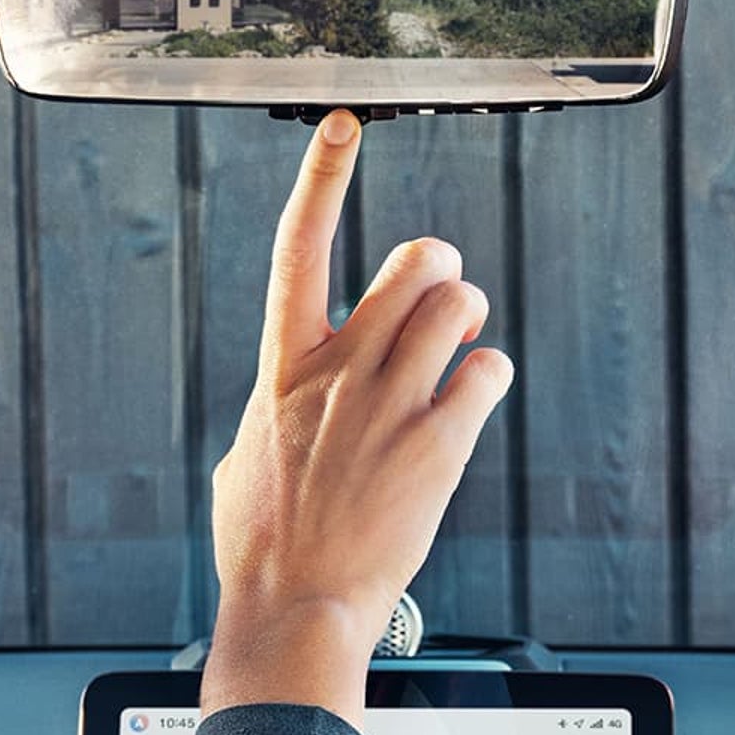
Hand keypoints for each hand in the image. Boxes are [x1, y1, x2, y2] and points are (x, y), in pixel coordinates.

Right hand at [202, 110, 515, 725]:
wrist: (293, 607)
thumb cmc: (262, 547)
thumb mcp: (246, 461)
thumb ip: (277, 413)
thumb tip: (286, 409)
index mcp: (285, 368)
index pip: (299, 247)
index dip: (323, 178)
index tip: (342, 127)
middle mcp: (340, 372)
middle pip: (413, 263)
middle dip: (438, 266)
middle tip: (440, 293)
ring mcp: (390, 405)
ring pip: (459, 304)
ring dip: (468, 315)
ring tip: (459, 346)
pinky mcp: (438, 445)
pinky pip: (488, 371)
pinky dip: (487, 379)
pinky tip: (469, 405)